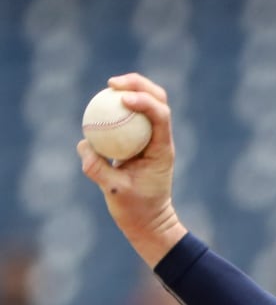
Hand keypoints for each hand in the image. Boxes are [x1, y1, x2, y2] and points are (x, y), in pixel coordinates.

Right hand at [76, 73, 186, 266]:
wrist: (148, 221)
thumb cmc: (136, 210)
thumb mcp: (115, 193)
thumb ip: (98, 170)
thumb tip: (84, 145)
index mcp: (162, 150)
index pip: (160, 116)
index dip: (144, 101)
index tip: (122, 97)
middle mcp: (160, 140)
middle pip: (158, 100)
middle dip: (139, 85)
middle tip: (113, 83)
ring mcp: (150, 139)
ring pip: (147, 104)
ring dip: (131, 90)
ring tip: (109, 86)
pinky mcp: (138, 142)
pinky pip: (130, 118)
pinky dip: (117, 107)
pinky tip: (101, 104)